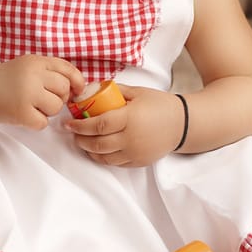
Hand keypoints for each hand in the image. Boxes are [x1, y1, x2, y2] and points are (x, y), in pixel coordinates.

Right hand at [0, 56, 83, 129]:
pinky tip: (26, 115)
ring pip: (56, 107)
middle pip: (64, 89)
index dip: (77, 81)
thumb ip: (50, 71)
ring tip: (33, 105)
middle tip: (45, 98)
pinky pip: (43, 122)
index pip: (68, 70)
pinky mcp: (22, 113)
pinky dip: (37, 122)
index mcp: (36, 61)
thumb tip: (77, 86)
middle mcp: (33, 75)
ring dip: (49, 110)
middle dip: (59, 97)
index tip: (78, 90)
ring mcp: (28, 94)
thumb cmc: (8, 80)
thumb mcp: (28, 65)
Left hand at [66, 86, 183, 166]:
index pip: (98, 124)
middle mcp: (131, 138)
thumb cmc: (160, 105)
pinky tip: (97, 150)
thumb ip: (115, 91)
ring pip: (104, 157)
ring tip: (82, 142)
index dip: (80, 125)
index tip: (69, 123)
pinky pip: (115, 163)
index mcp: (130, 118)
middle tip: (73, 133)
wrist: (182, 124)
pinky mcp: (138, 162)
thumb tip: (93, 89)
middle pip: (98, 143)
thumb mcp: (138, 92)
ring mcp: (134, 153)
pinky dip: (102, 157)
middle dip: (80, 139)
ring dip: (89, 150)